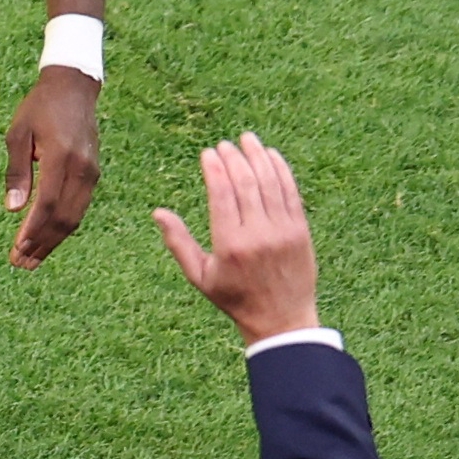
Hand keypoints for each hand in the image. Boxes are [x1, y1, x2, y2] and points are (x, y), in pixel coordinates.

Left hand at [5, 65, 100, 268]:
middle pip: (63, 218)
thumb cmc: (39, 108)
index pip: (46, 205)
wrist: (74, 87)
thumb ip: (16, 171)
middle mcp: (81, 170)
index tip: (16, 251)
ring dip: (53, 241)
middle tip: (21, 264)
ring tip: (32, 259)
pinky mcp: (94, 174)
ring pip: (74, 217)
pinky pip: (79, 207)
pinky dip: (64, 226)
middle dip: (41, 244)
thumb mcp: (18, 134)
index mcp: (61, 157)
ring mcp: (91, 173)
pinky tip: (48, 237)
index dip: (32, 232)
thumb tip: (12, 209)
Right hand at [153, 133, 318, 343]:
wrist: (282, 318)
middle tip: (225, 145)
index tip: (208, 153)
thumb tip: (158, 212)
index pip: (222, 193)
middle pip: (246, 183)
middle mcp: (258, 234)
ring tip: (248, 140)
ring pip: (270, 182)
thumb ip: (178, 242)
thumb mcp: (200, 276)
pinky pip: (291, 192)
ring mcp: (283, 231)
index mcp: (230, 244)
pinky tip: (271, 155)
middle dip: (234, 158)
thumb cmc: (235, 298)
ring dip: (258, 156)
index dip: (214, 168)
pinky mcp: (300, 230)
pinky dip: (281, 170)